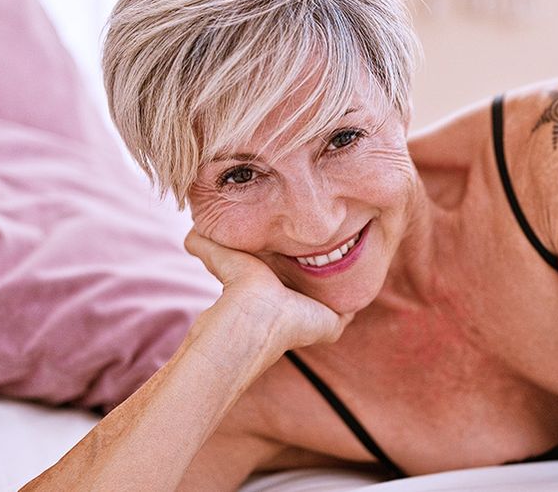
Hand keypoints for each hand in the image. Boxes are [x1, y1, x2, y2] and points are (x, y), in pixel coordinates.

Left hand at [185, 230, 354, 354]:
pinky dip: (359, 290)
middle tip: (337, 237)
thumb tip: (190, 234)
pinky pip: (351, 307)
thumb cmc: (238, 291)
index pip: (292, 278)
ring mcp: (317, 319)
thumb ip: (209, 247)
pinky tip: (367, 265)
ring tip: (358, 246)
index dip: (301, 257)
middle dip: (328, 264)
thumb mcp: (226, 261)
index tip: (308, 234)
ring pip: (337, 296)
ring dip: (345, 276)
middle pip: (318, 287)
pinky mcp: (333, 323)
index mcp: (277, 296)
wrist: (253, 317)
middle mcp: (298, 309)